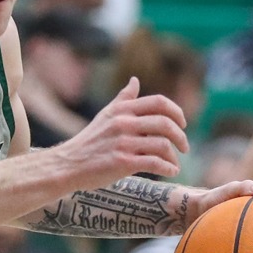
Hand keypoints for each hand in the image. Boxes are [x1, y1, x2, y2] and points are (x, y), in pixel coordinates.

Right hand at [55, 78, 189, 189]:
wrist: (68, 165)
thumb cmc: (88, 142)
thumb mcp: (105, 115)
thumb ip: (123, 99)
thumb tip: (135, 80)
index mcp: (122, 110)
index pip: (159, 102)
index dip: (177, 112)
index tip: (182, 124)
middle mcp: (123, 123)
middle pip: (165, 123)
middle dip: (181, 137)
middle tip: (185, 147)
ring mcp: (123, 143)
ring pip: (162, 145)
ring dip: (174, 156)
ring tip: (175, 163)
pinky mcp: (122, 162)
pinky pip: (155, 163)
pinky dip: (168, 168)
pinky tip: (171, 172)